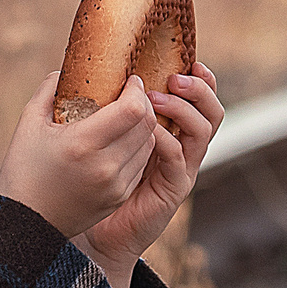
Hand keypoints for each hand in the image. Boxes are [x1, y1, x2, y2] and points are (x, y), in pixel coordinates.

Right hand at [0, 70, 160, 241]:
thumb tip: (67, 70)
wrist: (24, 221)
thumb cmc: (23, 168)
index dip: (137, 90)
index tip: (130, 81)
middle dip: (145, 104)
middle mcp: (105, 167)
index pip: (132, 109)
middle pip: (146, 125)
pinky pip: (141, 165)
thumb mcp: (30, 122)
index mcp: (82, 144)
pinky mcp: (119, 198)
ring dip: (144, 126)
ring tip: (129, 117)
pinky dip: (138, 148)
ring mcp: (115, 185)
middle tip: (133, 95)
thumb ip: (50, 89)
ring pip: (149, 144)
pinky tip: (123, 140)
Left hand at [74, 62, 222, 279]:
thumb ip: (100, 107)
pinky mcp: (174, 189)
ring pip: (203, 132)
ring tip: (157, 99)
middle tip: (174, 77)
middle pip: (211, 111)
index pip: (197, 98)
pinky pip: (179, 160)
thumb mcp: (97, 134)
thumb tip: (75, 70)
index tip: (189, 60)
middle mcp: (182, 146)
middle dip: (199, 90)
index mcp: (170, 129)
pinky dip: (168, 142)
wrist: (94, 228)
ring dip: (183, 110)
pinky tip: (151, 132)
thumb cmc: (92, 178)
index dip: (200, 78)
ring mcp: (181, 168)